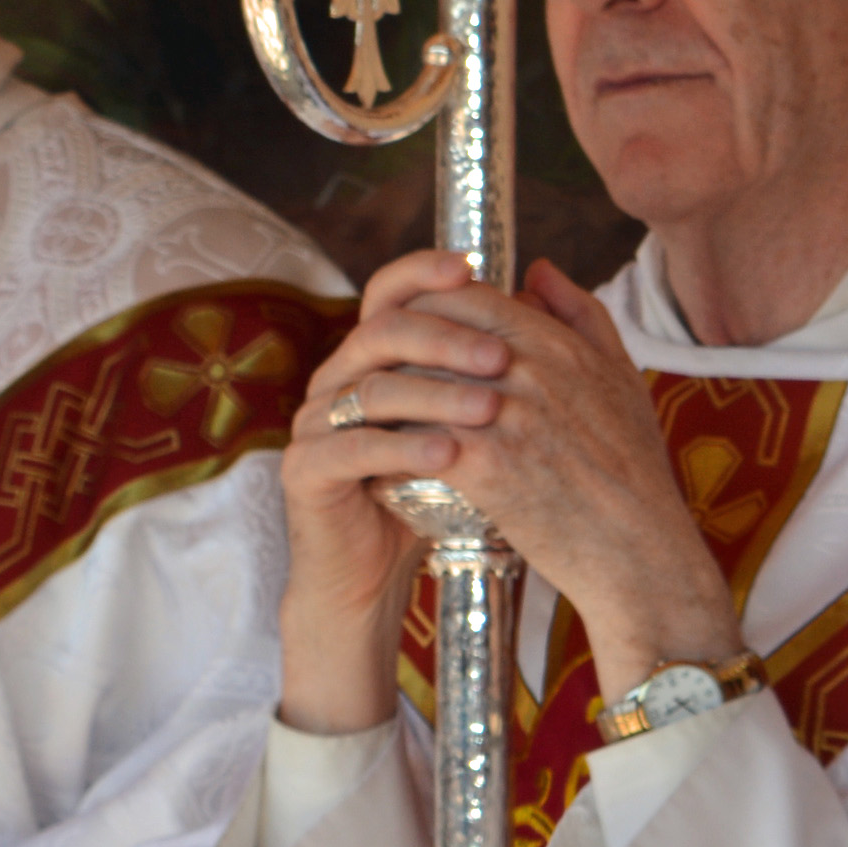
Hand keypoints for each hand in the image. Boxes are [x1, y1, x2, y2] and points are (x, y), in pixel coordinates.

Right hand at [276, 249, 493, 731]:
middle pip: (380, 331)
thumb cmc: (431, 498)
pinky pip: (349, 447)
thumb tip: (542, 275)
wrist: (373, 577)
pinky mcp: (305, 471)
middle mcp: (337, 379)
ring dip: (434, 393)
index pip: (388, 293)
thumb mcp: (477, 422)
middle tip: (503, 358)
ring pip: (369, 386)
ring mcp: (314, 423)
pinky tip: (449, 456)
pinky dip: (401, 448)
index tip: (473, 268)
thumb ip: (507, 353)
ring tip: (491, 410)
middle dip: (445, 338)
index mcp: (374, 359)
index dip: (422, 271)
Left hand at [280, 250, 738, 718]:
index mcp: (559, 345)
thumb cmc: (631, 469)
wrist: (639, 550)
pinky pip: (413, 441)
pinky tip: (378, 465)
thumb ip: (579, 315)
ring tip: (367, 419)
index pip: (464, 297)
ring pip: (413, 384)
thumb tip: (534, 269)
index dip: (421, 311)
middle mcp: (532, 371)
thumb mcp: (620, 377)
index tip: (403, 337)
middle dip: (391, 350)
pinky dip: (390, 450)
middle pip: (429, 333)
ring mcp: (507, 417)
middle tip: (372, 375)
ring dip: (383, 400)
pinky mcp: (487, 466)